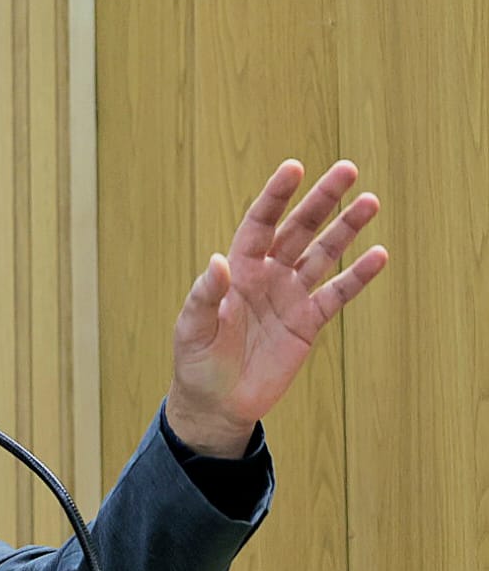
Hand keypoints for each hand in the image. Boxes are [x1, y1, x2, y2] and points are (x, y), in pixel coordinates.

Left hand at [166, 159, 387, 455]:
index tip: (294, 167)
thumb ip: (205, 296)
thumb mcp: (192, 329)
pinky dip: (357, 276)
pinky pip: (336, 294)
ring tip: (369, 201)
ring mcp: (289, 297)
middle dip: (321, 200)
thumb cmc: (196, 363)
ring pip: (323, 254)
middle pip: (298, 229)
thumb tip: (218, 261)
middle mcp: (266, 276)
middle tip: (348, 169)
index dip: (275, 197)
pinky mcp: (307, 323)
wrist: (217, 403)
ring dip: (345, 229)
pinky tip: (378, 255)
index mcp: (237, 271)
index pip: (259, 224)